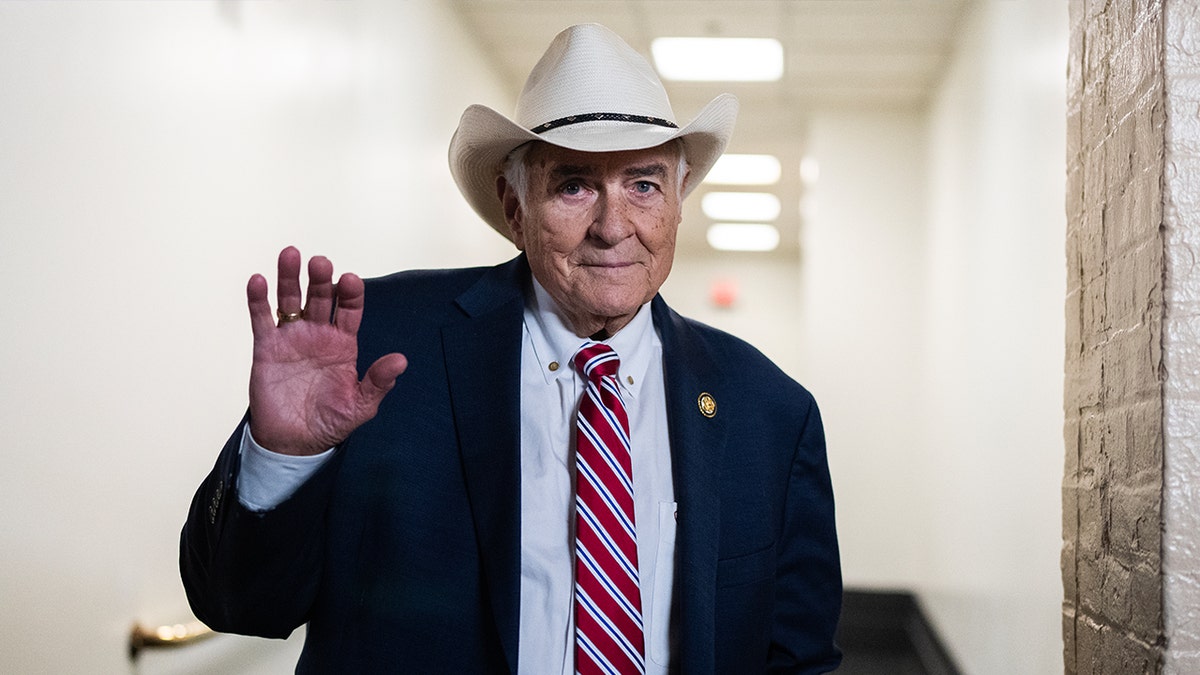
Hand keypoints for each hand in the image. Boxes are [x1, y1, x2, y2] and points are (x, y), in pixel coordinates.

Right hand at [246, 247, 407, 455]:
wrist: (295, 443)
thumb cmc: (330, 422)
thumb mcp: (361, 406)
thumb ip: (378, 383)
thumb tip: (401, 361)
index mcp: (344, 344)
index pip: (350, 310)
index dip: (351, 294)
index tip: (351, 280)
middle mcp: (318, 334)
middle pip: (321, 298)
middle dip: (321, 279)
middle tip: (320, 263)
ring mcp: (292, 338)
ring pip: (290, 300)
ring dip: (290, 278)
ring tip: (291, 255)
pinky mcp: (266, 348)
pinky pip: (262, 319)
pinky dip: (258, 300)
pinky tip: (258, 281)